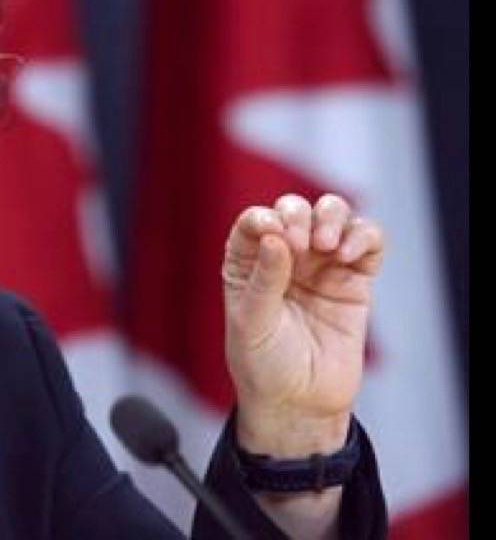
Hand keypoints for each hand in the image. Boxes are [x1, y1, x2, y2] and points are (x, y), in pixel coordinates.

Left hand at [222, 193, 382, 455]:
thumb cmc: (263, 365)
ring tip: (327, 245)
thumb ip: (264, 280)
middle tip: (300, 244)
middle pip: (295, 209)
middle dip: (299, 214)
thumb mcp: (251, 323)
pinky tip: (347, 254)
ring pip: (333, 215)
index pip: (254, 221)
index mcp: (247, 263)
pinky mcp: (355, 280)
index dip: (265, 218)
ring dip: (332, 216)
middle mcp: (284, 258)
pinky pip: (367, 242)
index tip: (275, 235)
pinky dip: (363, 236)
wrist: (300, 404)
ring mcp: (321, 266)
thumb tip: (276, 236)